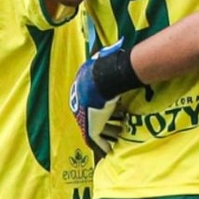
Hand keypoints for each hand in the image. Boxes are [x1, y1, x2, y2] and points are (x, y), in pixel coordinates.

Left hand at [71, 42, 125, 157]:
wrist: (103, 78)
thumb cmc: (106, 68)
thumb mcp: (105, 60)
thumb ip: (109, 57)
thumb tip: (118, 47)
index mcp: (80, 90)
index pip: (92, 103)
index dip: (106, 109)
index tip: (118, 112)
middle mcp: (79, 105)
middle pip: (93, 118)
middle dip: (107, 124)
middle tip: (119, 129)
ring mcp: (83, 118)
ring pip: (96, 131)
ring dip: (108, 136)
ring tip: (118, 139)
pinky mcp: (88, 128)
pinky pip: (96, 141)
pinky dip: (103, 146)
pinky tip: (111, 150)